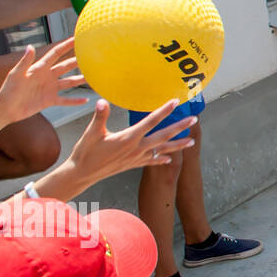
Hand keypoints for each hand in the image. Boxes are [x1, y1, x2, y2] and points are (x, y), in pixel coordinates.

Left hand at [0, 40, 87, 125]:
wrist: (6, 109)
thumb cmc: (8, 90)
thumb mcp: (16, 75)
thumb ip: (25, 61)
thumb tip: (30, 47)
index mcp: (40, 68)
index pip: (55, 54)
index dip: (66, 46)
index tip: (77, 39)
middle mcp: (47, 76)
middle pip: (66, 66)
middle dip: (78, 61)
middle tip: (92, 57)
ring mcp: (50, 88)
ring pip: (69, 82)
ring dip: (80, 80)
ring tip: (93, 78)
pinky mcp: (49, 100)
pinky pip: (65, 100)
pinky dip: (75, 101)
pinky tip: (85, 100)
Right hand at [61, 99, 196, 187]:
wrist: (81, 174)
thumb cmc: (85, 152)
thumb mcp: (91, 132)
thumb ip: (99, 117)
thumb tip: (102, 101)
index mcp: (128, 138)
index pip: (150, 121)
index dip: (164, 110)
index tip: (176, 102)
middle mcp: (136, 148)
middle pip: (163, 136)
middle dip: (180, 127)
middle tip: (194, 119)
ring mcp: (136, 158)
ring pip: (162, 150)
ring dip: (177, 145)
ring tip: (192, 142)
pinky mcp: (133, 165)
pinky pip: (151, 161)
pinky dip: (161, 159)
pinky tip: (170, 160)